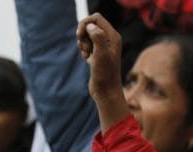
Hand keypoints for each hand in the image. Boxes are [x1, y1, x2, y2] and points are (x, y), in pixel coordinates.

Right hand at [75, 14, 128, 131]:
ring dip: (82, 43)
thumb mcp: (101, 53)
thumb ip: (97, 36)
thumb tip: (90, 26)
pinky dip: (83, 49)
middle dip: (83, 34)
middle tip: (85, 48)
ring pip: (87, 35)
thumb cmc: (105, 74)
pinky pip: (87, 44)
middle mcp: (109, 39)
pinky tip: (86, 59)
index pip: (96, 19)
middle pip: (90, 25)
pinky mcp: (97, 54)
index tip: (80, 35)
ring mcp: (103, 47)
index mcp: (112, 36)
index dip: (85, 23)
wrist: (106, 91)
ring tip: (87, 55)